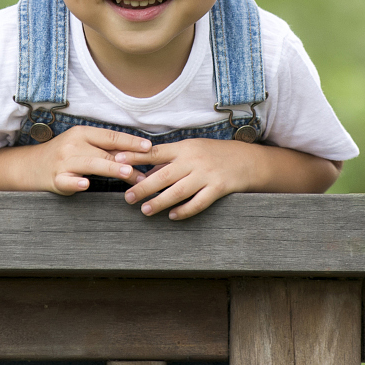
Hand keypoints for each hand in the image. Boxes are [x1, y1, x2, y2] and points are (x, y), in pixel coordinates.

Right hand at [32, 126, 153, 194]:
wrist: (33, 165)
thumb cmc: (66, 154)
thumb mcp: (84, 145)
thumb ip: (106, 148)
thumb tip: (137, 152)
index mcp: (82, 133)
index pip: (110, 137)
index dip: (130, 142)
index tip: (149, 147)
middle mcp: (73, 145)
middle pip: (104, 152)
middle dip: (127, 161)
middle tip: (146, 169)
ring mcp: (64, 162)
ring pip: (91, 164)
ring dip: (111, 168)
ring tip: (128, 173)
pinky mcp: (56, 178)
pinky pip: (67, 180)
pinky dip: (76, 182)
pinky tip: (85, 184)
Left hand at [121, 138, 248, 219]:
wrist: (248, 160)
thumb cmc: (213, 154)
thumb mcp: (190, 149)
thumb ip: (169, 160)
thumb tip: (145, 171)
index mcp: (183, 148)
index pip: (154, 152)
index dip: (135, 156)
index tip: (117, 160)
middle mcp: (193, 160)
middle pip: (163, 175)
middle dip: (143, 187)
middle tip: (127, 198)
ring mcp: (206, 174)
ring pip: (179, 191)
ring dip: (160, 202)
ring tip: (145, 210)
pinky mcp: (219, 188)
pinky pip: (200, 202)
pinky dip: (185, 210)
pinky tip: (173, 216)